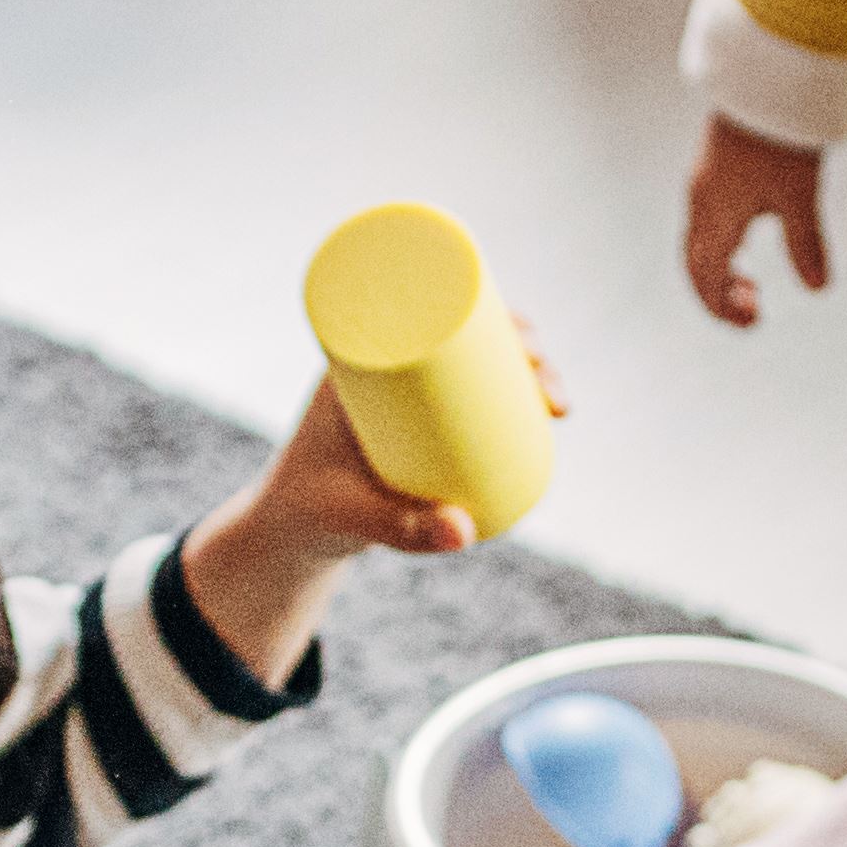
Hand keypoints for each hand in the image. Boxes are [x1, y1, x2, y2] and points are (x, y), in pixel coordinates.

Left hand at [192, 326, 556, 678]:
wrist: (289, 528)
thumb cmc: (308, 509)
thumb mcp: (351, 514)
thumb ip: (402, 528)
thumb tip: (466, 534)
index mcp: (359, 356)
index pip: (430, 312)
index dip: (491, 316)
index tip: (529, 345)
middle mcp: (386, 367)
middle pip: (467, 337)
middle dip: (523, 350)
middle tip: (550, 391)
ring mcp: (406, 398)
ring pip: (475, 370)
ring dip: (524, 374)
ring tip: (557, 405)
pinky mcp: (419, 427)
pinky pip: (468, 396)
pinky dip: (507, 395)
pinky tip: (546, 405)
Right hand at [684, 119, 832, 326]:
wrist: (763, 80)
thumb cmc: (781, 138)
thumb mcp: (800, 195)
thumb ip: (806, 244)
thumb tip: (819, 290)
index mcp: (716, 216)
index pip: (706, 277)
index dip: (723, 307)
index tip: (753, 323)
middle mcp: (701, 202)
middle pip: (696, 263)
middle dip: (719, 294)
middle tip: (753, 311)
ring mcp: (703, 181)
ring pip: (700, 240)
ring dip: (722, 268)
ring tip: (754, 284)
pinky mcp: (712, 165)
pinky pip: (705, 218)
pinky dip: (722, 243)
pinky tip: (748, 238)